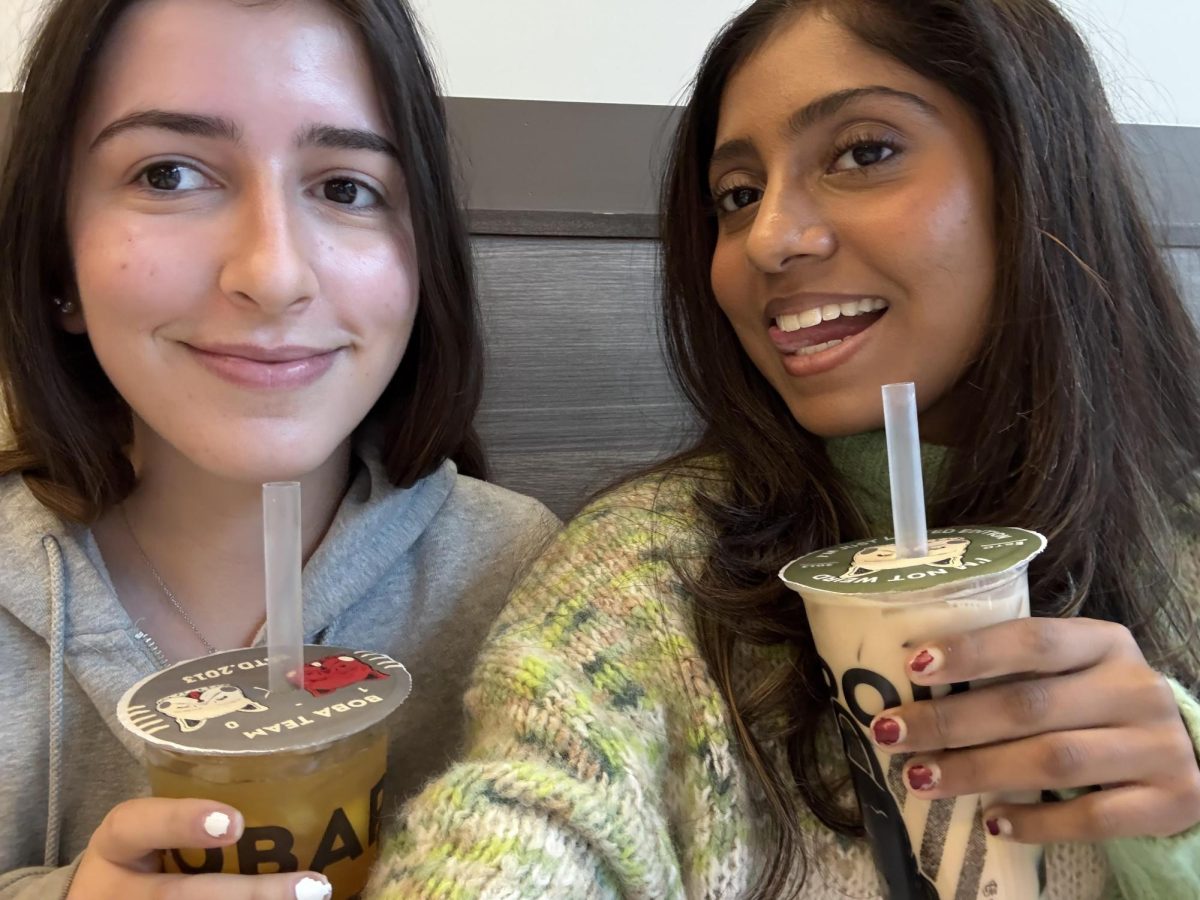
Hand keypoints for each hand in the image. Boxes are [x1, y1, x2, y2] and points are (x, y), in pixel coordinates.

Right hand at [69, 797, 331, 899]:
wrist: (104, 896)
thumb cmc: (145, 856)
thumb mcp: (149, 833)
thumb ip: (194, 817)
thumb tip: (290, 795)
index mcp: (114, 845)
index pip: (134, 824)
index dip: (182, 821)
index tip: (234, 822)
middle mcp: (115, 892)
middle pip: (178, 895)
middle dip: (248, 893)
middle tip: (309, 886)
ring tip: (312, 899)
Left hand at [867, 617, 1199, 842]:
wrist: (1185, 756)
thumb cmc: (1096, 706)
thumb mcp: (1069, 674)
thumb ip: (1012, 673)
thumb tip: (913, 684)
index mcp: (1103, 642)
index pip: (1033, 639)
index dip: (972, 651)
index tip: (915, 666)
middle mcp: (1135, 688)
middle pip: (1030, 705)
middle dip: (951, 721)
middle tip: (892, 733)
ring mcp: (1157, 746)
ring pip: (1054, 761)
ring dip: (978, 771)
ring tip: (921, 778)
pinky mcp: (1170, 802)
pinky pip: (1092, 818)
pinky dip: (1036, 823)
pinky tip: (992, 824)